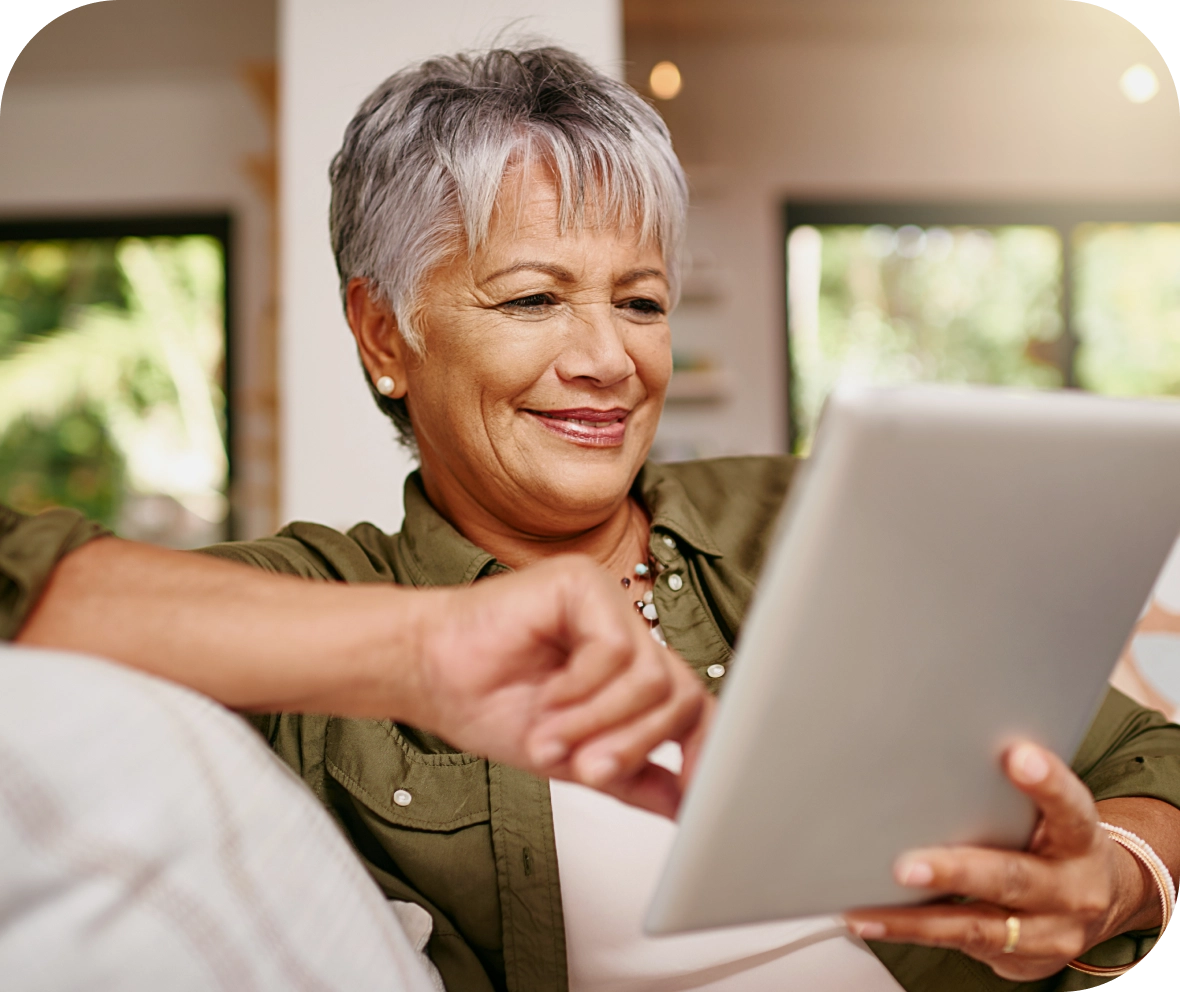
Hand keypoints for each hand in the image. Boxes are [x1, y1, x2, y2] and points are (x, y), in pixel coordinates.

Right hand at [410, 555, 711, 817]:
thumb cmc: (487, 702)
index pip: (691, 704)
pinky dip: (581, 686)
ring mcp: (609, 605)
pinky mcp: (584, 584)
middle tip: (586, 768)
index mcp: (630, 671)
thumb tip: (684, 807)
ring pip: (650, 677)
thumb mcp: (573, 758)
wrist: (427, 672)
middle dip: (634, 744)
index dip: (705, 748)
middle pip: (678, 695)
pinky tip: (548, 694)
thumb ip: (631, 776)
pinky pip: (615, 648)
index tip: (699, 797)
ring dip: (598, 720)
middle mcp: (626, 633)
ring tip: (551, 736)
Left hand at [844, 743, 1155, 980]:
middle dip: (956, 873)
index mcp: (1080, 838)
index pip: (1070, 808)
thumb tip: (940, 742)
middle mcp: (1070, 889)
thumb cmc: (1057, 839)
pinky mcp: (1022, 959)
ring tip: (870, 907)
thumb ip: (1013, 789)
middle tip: (908, 866)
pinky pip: (960, 945)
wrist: (1100, 900)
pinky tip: (873, 919)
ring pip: (977, 926)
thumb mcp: (1054, 811)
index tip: (1017, 757)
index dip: (1046, 784)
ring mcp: (1048, 931)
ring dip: (916, 918)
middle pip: (1013, 878)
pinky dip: (911, 931)